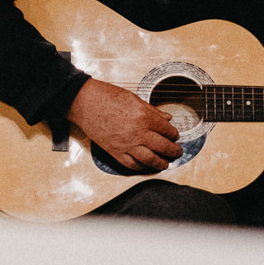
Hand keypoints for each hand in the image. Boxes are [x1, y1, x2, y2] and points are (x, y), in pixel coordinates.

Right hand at [66, 78, 181, 171]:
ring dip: (161, 163)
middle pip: (162, 146)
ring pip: (150, 159)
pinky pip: (131, 164)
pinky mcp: (114, 151)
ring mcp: (126, 144)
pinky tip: (146, 166)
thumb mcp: (135, 99)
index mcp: (144, 117)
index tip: (175, 136)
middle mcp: (138, 133)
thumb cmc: (107, 97)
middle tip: (177, 152)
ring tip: (166, 163)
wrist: (85, 102)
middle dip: (173, 151)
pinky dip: (141, 167)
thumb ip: (153, 111)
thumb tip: (167, 118)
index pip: (167, 130)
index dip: (174, 134)